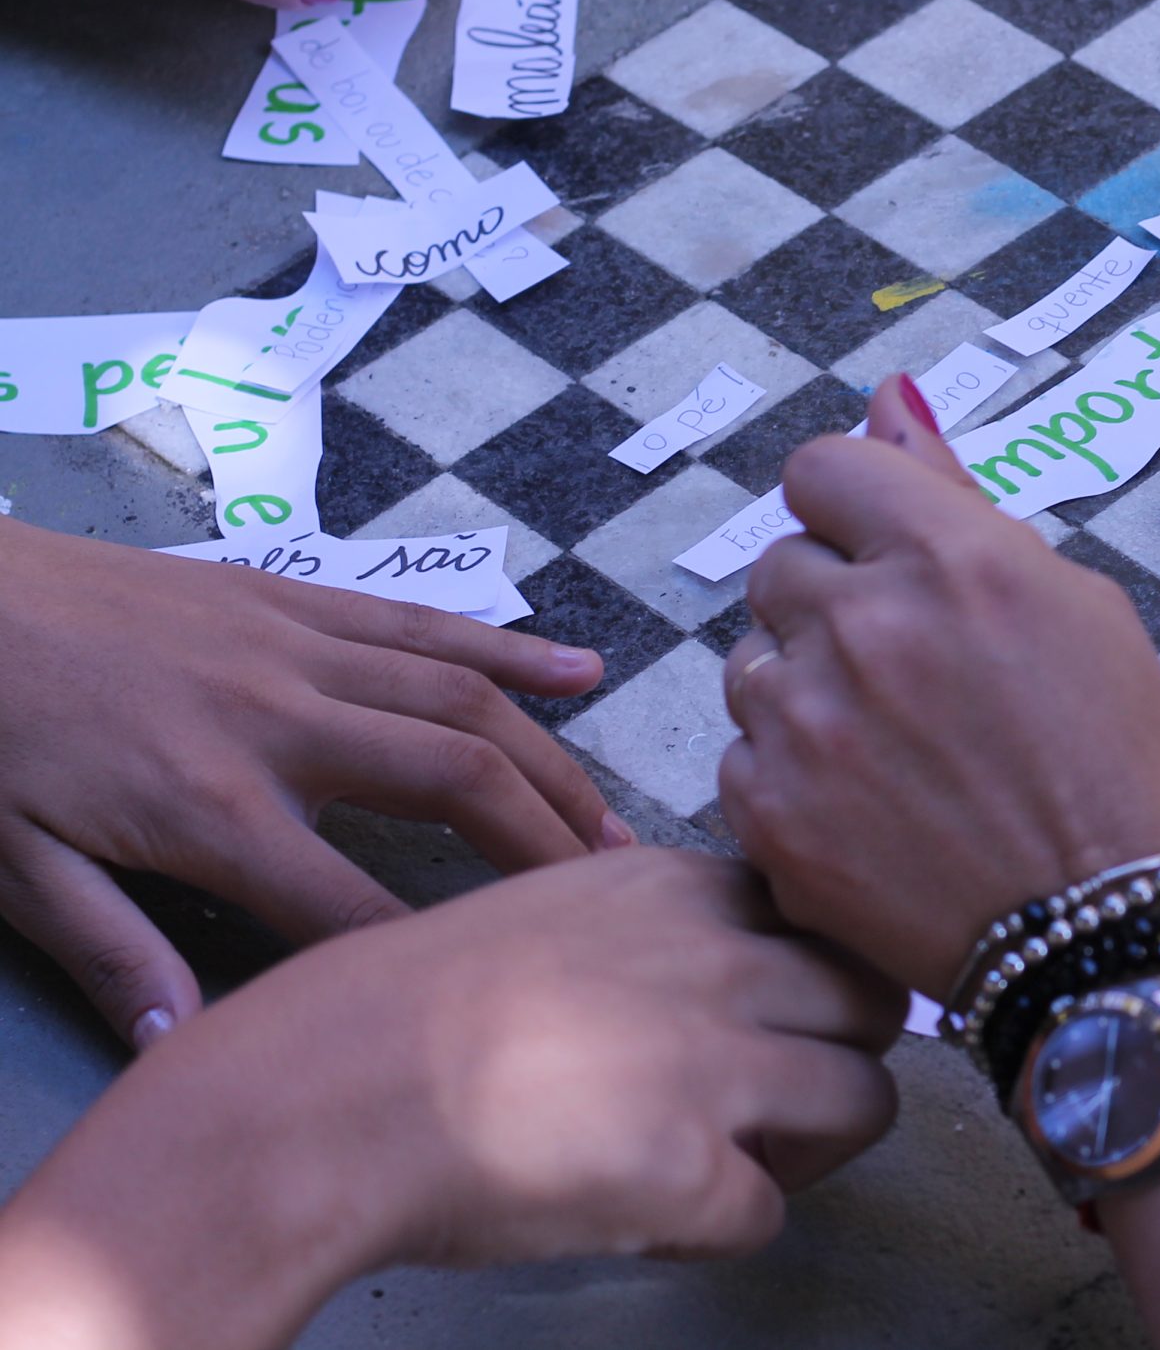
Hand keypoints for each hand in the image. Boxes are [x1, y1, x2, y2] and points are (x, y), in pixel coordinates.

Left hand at [0, 518, 619, 1050]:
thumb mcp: (16, 866)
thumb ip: (112, 954)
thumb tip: (191, 1047)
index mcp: (211, 807)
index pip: (355, 903)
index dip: (440, 956)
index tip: (513, 993)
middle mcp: (280, 721)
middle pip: (455, 778)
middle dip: (548, 842)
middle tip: (615, 897)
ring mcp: (296, 648)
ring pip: (463, 697)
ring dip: (553, 759)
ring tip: (614, 821)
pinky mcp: (293, 596)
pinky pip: (424, 623)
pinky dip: (511, 647)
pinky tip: (581, 669)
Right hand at [0, 850, 900, 1349]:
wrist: (321, 1097)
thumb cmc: (405, 1014)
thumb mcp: (553, 911)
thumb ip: (656, 930)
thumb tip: (737, 970)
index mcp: (680, 888)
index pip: (824, 913)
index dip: (813, 973)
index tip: (785, 1010)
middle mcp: (719, 959)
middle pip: (874, 998)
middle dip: (844, 1051)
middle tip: (782, 1097)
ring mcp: (716, 1062)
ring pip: (866, 1101)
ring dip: (812, 1146)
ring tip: (732, 1165)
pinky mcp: (692, 1170)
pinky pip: (770, 1213)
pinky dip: (719, 1230)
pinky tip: (650, 1220)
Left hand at [718, 377, 1159, 996]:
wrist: (1107, 937)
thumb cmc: (1117, 763)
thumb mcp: (1077, 607)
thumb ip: (960, 501)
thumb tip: (887, 399)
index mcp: (951, 556)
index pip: (823, 469)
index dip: (857, 513)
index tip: (893, 559)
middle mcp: (863, 622)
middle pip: (780, 565)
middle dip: (834, 604)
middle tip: (912, 676)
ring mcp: (804, 721)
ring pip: (752, 662)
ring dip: (806, 689)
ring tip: (895, 752)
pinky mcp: (768, 813)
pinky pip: (742, 755)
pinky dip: (792, 777)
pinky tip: (870, 811)